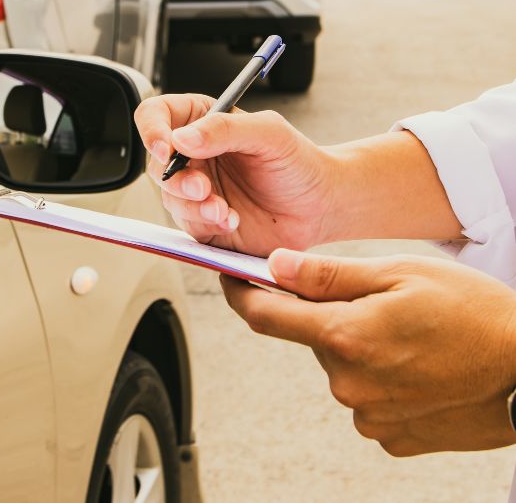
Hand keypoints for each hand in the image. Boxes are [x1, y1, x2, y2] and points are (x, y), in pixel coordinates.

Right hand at [134, 93, 337, 254]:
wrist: (320, 206)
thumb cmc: (298, 162)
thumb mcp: (269, 133)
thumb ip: (225, 129)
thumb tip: (182, 139)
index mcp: (201, 121)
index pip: (155, 115)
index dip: (152, 130)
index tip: (166, 148)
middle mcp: (192, 154)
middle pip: (155, 162)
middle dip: (176, 179)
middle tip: (202, 187)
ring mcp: (195, 189)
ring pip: (168, 197)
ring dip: (193, 206)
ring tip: (224, 210)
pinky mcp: (202, 221)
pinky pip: (187, 224)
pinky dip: (206, 224)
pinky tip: (232, 220)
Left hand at [222, 250, 515, 455]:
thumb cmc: (474, 313)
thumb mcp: (398, 273)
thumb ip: (327, 275)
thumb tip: (273, 267)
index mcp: (343, 337)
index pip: (264, 317)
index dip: (240, 293)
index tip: (230, 278)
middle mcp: (347, 383)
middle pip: (312, 338)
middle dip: (328, 315)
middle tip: (376, 300)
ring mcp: (369, 415)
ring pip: (341, 367)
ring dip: (358, 346)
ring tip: (409, 334)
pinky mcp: (392, 436)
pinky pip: (367, 398)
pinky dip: (380, 377)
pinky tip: (417, 365)